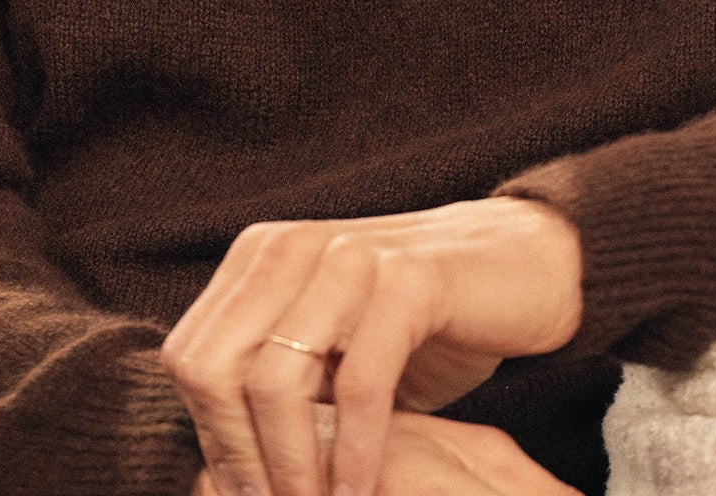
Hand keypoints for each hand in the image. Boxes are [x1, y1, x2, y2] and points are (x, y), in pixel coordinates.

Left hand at [163, 196, 581, 495]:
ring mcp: (352, 256)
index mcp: (263, 256)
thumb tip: (213, 476)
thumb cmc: (421, 324)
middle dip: (240, 456)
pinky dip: (354, 450)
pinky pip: (360, 381)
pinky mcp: (412, 279)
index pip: (191, 356)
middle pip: (218, 369)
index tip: (247, 491)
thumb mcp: (332, 349)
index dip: (210, 436)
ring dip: (293, 465)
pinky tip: (360, 488)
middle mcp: (296, 245)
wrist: (524, 264)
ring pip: (277, 378)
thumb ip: (276, 383)